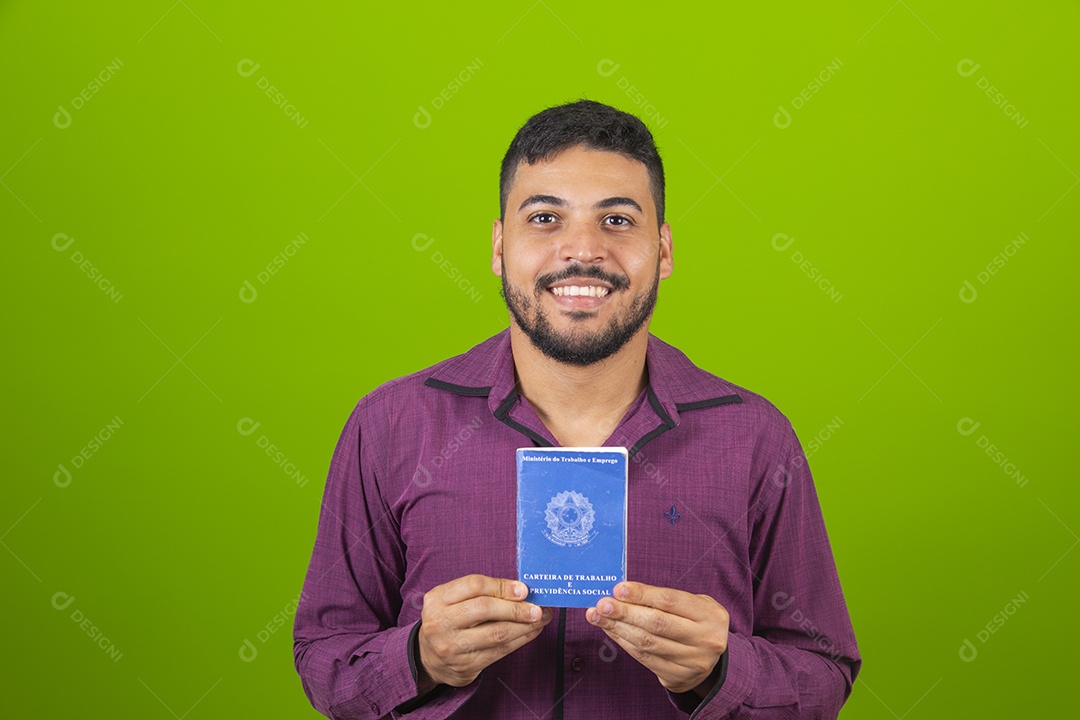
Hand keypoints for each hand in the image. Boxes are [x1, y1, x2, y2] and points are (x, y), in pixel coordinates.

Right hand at [417, 574, 551, 689]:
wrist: (429, 657)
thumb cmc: (449, 621)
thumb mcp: (453, 599)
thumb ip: (481, 591)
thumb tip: (520, 590)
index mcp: (438, 599)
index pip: (474, 586)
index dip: (502, 586)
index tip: (523, 590)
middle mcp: (441, 622)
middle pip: (484, 609)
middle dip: (516, 608)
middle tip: (537, 608)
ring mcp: (452, 646)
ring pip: (496, 633)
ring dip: (524, 626)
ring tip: (541, 619)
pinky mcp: (466, 666)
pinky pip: (500, 651)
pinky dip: (520, 640)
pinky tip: (531, 632)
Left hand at [585, 581, 728, 695]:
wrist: (713, 661)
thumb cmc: (697, 623)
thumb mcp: (693, 604)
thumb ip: (664, 597)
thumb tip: (623, 591)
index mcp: (710, 615)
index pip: (670, 600)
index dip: (642, 594)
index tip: (618, 589)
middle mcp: (704, 639)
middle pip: (657, 623)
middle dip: (625, 612)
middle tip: (602, 604)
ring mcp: (692, 661)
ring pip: (647, 642)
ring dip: (618, 628)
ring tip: (598, 616)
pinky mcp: (678, 677)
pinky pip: (644, 657)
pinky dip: (624, 642)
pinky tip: (611, 630)